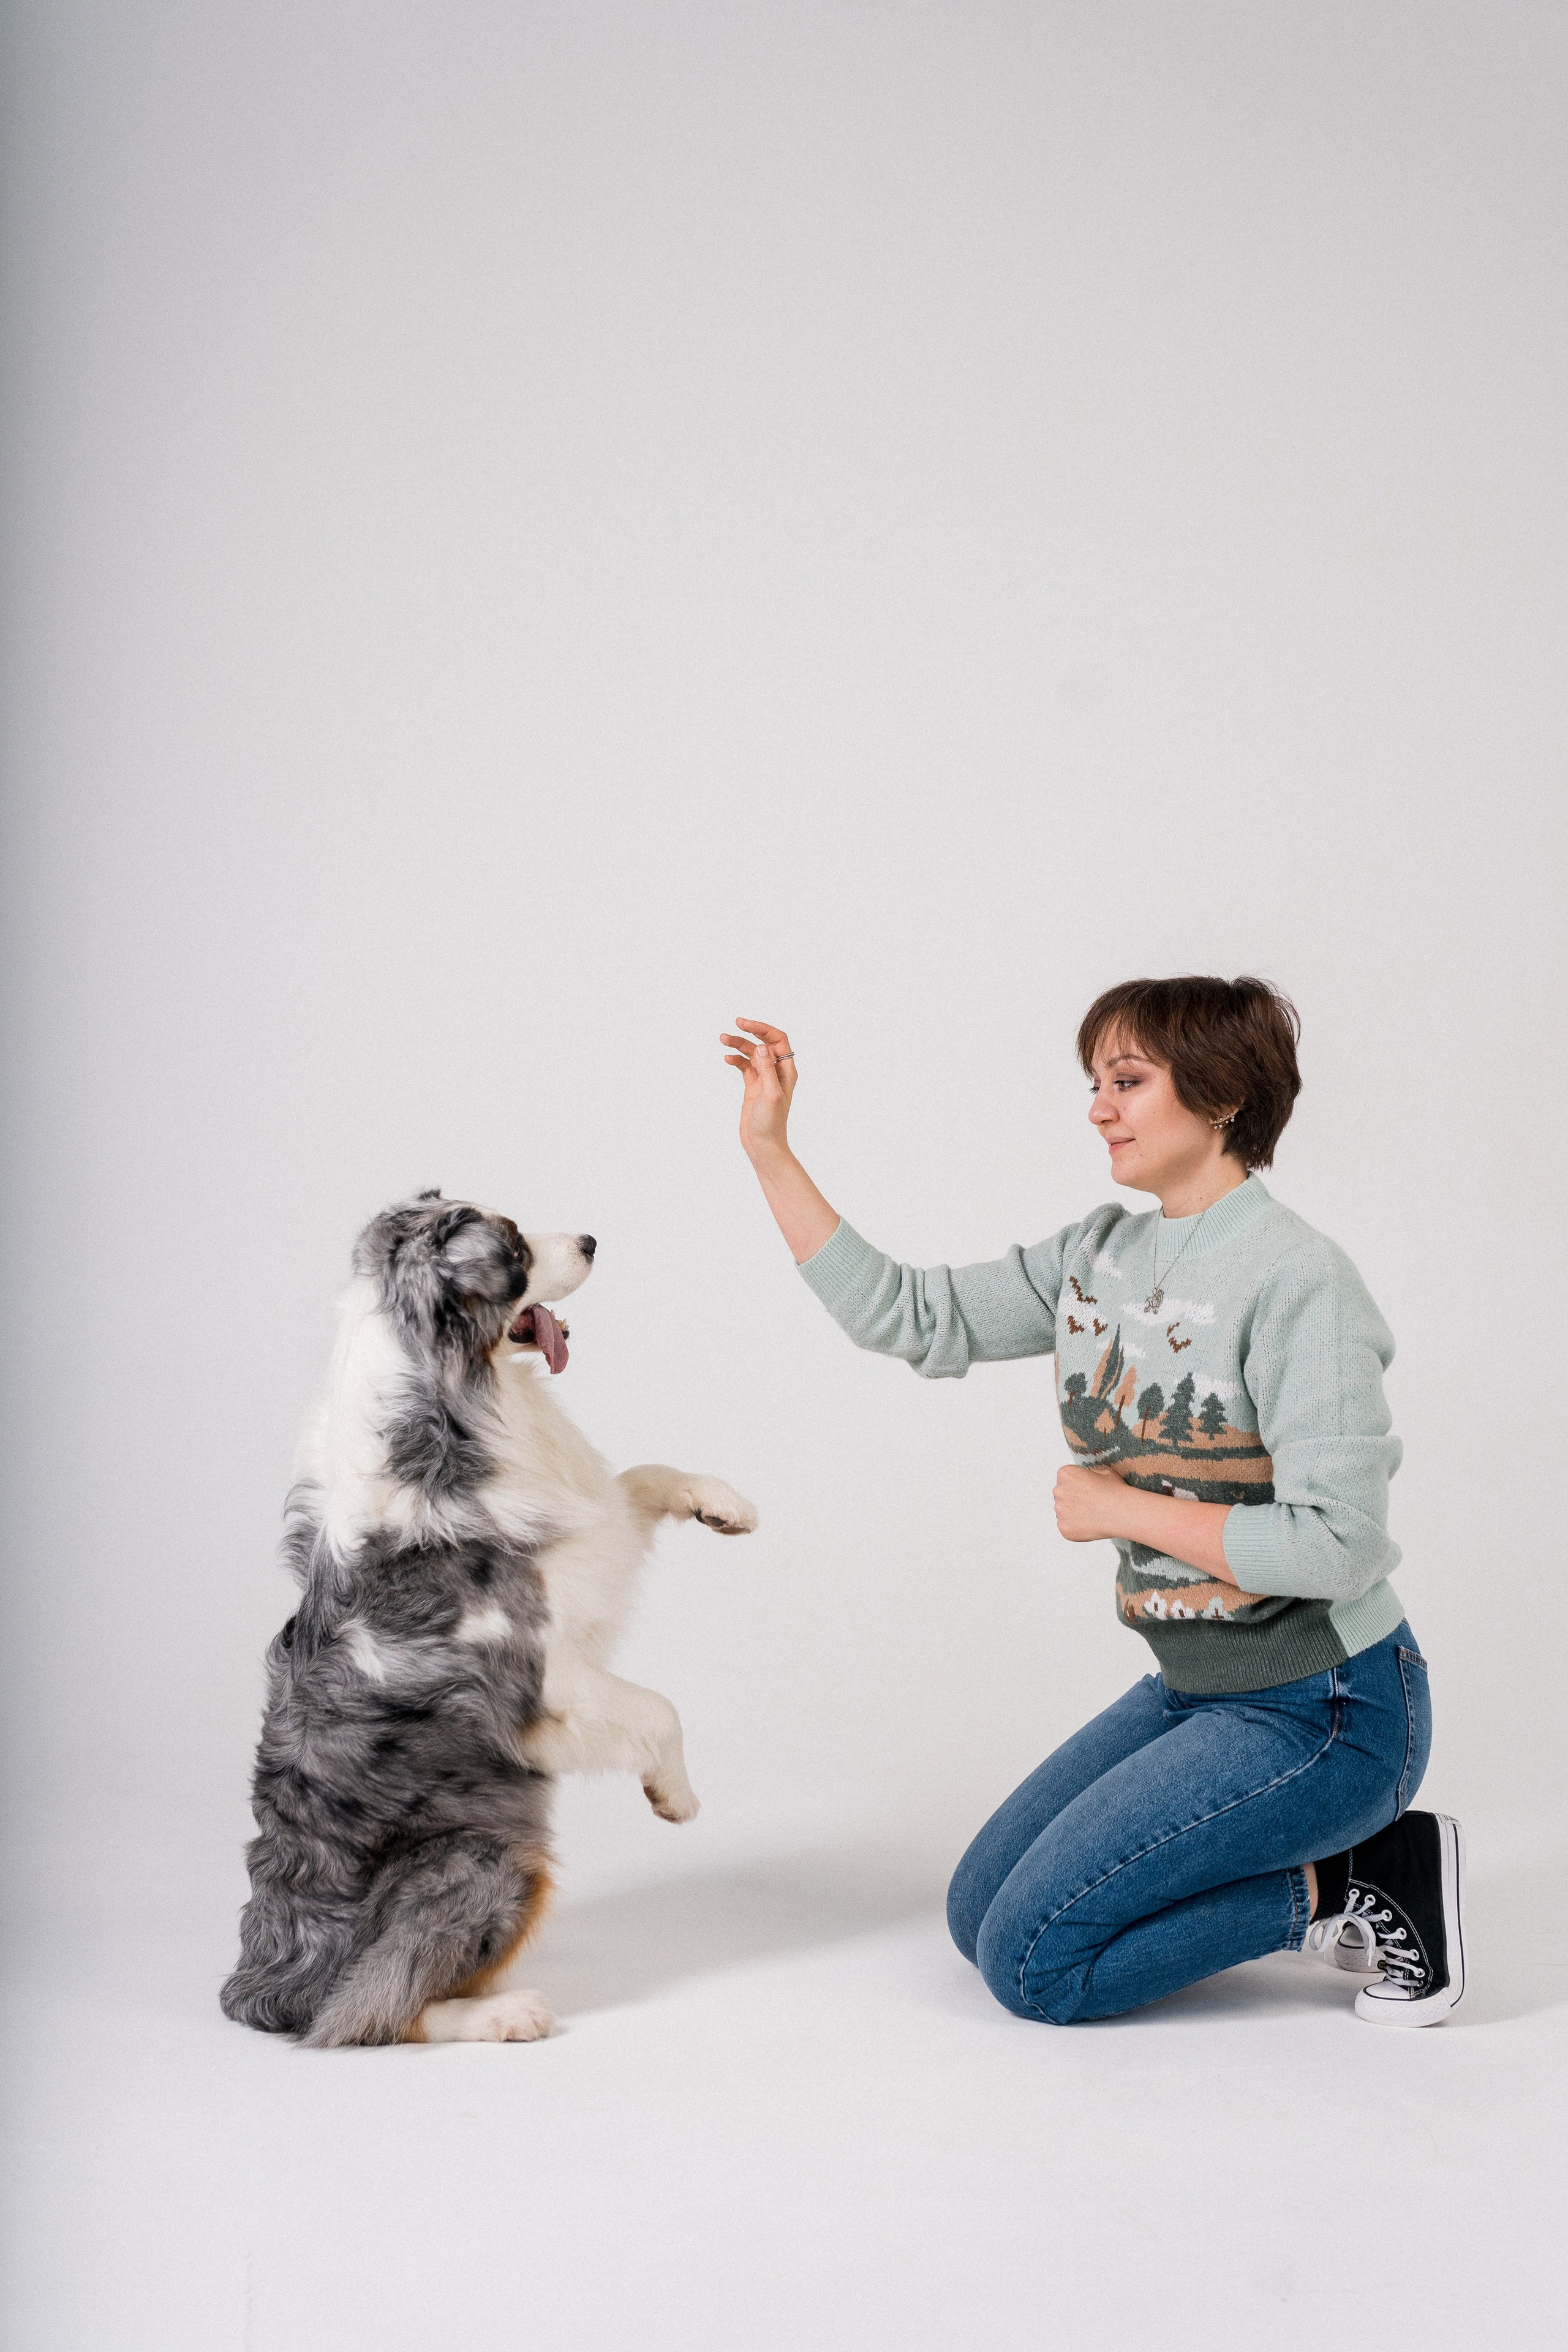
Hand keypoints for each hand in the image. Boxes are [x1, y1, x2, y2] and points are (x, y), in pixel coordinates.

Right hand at [721, 1017, 798, 1166]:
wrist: (763, 1145)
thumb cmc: (771, 1124)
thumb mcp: (770, 1095)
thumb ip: (767, 1070)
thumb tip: (761, 1047)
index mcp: (786, 1071)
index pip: (778, 1041)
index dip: (763, 1029)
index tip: (745, 1024)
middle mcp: (776, 1072)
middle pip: (764, 1043)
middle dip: (751, 1032)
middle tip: (735, 1023)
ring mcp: (764, 1079)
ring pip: (752, 1053)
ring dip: (739, 1044)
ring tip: (723, 1039)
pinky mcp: (753, 1086)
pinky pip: (744, 1066)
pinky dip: (736, 1060)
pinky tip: (727, 1058)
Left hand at [1053, 1463, 1135, 1543]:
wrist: (1123, 1512)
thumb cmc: (1116, 1491)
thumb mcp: (1103, 1472)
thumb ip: (1088, 1475)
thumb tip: (1083, 1480)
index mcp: (1066, 1473)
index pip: (1065, 1480)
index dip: (1078, 1486)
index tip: (1090, 1491)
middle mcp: (1058, 1490)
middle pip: (1062, 1496)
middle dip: (1073, 1500)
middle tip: (1092, 1505)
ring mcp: (1059, 1510)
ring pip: (1064, 1512)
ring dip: (1074, 1514)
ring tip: (1094, 1516)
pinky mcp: (1063, 1527)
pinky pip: (1067, 1527)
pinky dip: (1077, 1528)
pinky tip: (1092, 1525)